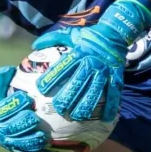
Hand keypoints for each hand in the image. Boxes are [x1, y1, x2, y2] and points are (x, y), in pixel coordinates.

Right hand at [0, 66, 54, 151]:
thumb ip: (2, 78)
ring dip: (31, 141)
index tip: (27, 98)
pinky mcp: (16, 150)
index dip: (15, 104)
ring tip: (43, 137)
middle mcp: (0, 129)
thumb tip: (10, 68)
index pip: (4, 109)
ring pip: (19, 143)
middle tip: (35, 118)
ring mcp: (8, 141)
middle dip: (23, 123)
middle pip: (11, 128)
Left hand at [33, 0, 150, 121]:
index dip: (51, 78)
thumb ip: (52, 38)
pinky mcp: (116, 77)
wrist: (115, 33)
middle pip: (77, 82)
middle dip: (67, 97)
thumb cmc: (89, 36)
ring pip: (95, 91)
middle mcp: (91, 62)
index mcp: (79, 52)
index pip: (63, 67)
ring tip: (77, 116)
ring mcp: (104, 71)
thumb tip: (33, 45)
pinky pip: (114, 94)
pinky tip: (105, 118)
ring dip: (86, 105)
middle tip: (58, 108)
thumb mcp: (71, 34)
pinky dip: (111, 107)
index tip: (41, 89)